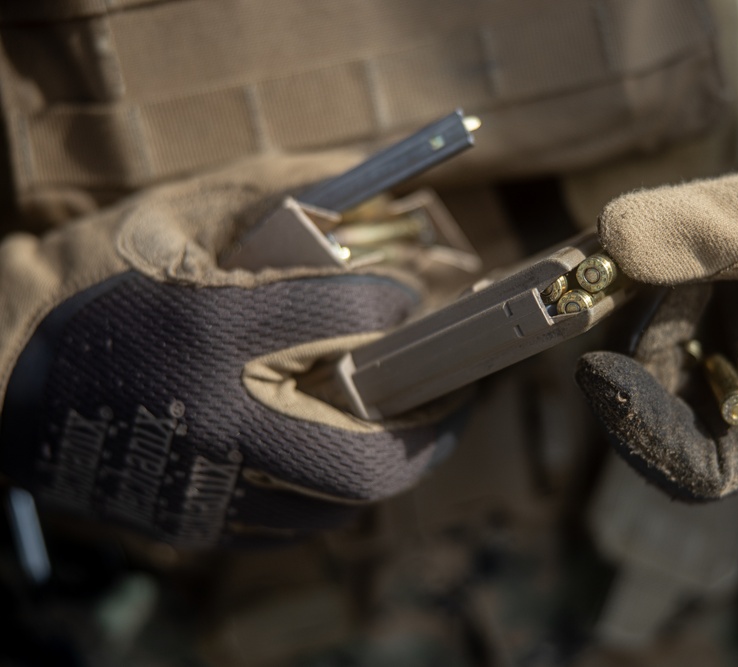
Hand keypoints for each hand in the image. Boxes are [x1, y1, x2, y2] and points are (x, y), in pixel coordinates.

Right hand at [0, 153, 457, 547]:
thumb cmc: (89, 282)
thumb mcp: (176, 216)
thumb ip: (276, 195)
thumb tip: (371, 190)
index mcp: (211, 331)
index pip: (345, 317)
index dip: (393, 303)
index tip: (410, 298)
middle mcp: (214, 418)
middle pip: (365, 458)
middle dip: (433, 431)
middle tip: (458, 395)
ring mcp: (204, 484)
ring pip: (337, 505)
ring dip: (392, 465)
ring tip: (413, 427)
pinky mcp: (191, 520)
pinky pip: (292, 527)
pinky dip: (335, 494)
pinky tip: (346, 459)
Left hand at [576, 113, 737, 499]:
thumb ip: (715, 227)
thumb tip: (611, 240)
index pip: (706, 466)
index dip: (643, 433)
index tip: (597, 370)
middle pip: (657, 411)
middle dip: (627, 353)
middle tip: (599, 283)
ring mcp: (720, 347)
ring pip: (641, 352)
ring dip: (634, 298)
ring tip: (684, 232)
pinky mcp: (695, 306)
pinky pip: (639, 305)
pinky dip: (633, 269)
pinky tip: (668, 227)